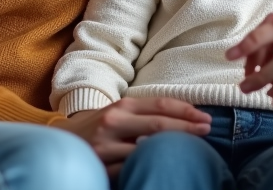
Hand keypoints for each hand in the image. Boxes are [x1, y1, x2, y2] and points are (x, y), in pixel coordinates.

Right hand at [52, 97, 210, 176]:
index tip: (205, 117)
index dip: (186, 110)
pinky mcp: (101, 165)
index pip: (161, 104)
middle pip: (158, 124)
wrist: (65, 140)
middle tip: (207, 130)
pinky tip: (162, 167)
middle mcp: (114, 121)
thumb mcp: (121, 113)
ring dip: (171, 150)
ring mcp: (106, 144)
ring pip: (146, 148)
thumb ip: (146, 114)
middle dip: (187, 128)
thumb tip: (185, 117)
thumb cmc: (101, 126)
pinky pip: (131, 168)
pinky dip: (148, 167)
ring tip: (191, 151)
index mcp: (123, 105)